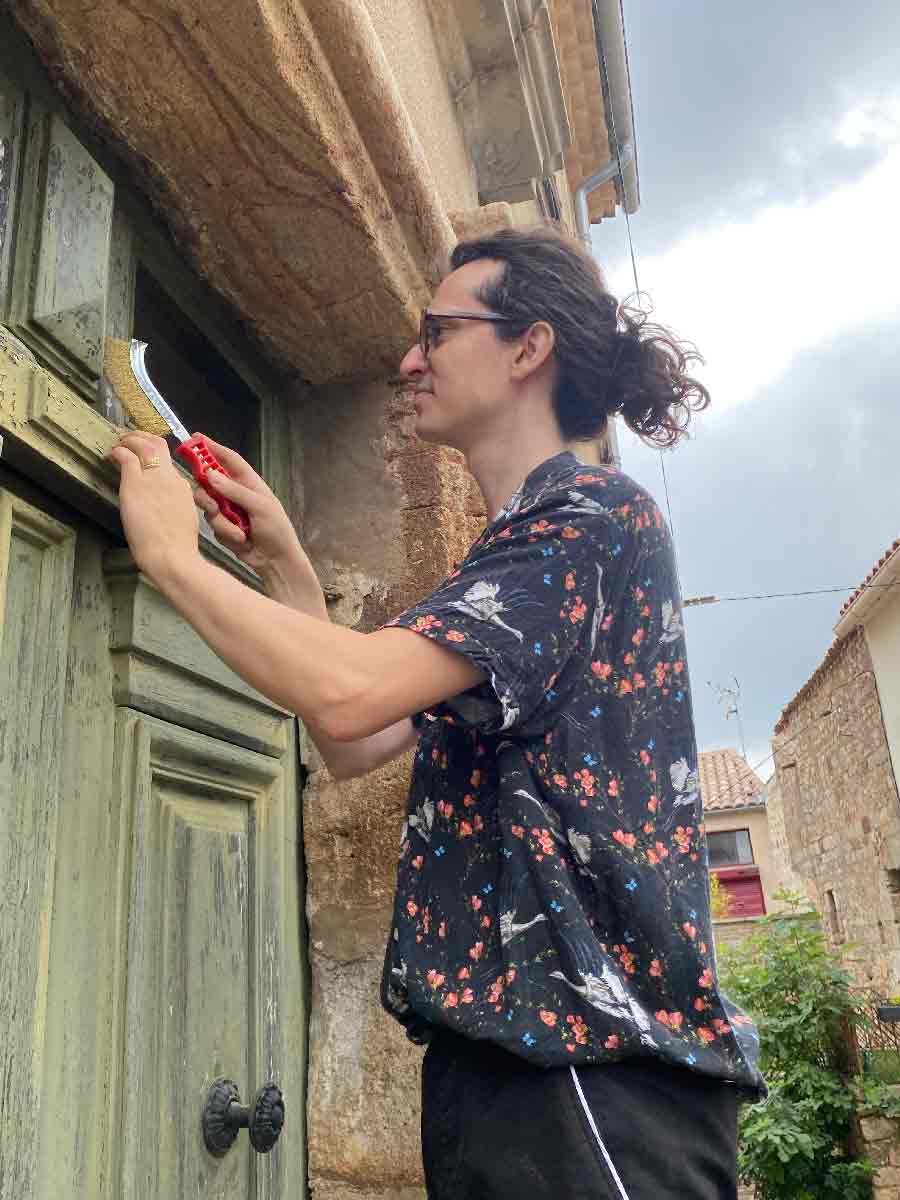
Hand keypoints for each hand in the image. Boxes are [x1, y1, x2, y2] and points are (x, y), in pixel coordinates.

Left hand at [107, 432, 198, 584]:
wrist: (172, 556)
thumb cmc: (176, 547)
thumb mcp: (182, 520)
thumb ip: (173, 505)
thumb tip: (163, 505)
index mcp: (181, 487)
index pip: (167, 463)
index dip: (153, 456)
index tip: (144, 456)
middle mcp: (169, 477)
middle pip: (158, 444)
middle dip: (142, 437)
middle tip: (129, 438)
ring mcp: (153, 478)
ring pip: (143, 444)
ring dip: (129, 439)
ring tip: (118, 442)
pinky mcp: (135, 483)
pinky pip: (125, 456)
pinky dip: (117, 451)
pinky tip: (110, 455)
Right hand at [188, 435, 323, 610]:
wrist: (276, 561)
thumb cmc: (276, 530)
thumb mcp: (260, 507)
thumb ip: (235, 491)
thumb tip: (211, 475)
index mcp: (249, 483)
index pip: (228, 460)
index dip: (212, 448)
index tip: (195, 438)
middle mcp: (236, 493)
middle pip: (210, 482)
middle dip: (209, 492)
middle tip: (213, 503)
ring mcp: (228, 510)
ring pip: (208, 505)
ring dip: (222, 520)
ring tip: (238, 530)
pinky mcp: (223, 527)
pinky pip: (213, 524)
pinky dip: (225, 532)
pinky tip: (240, 540)